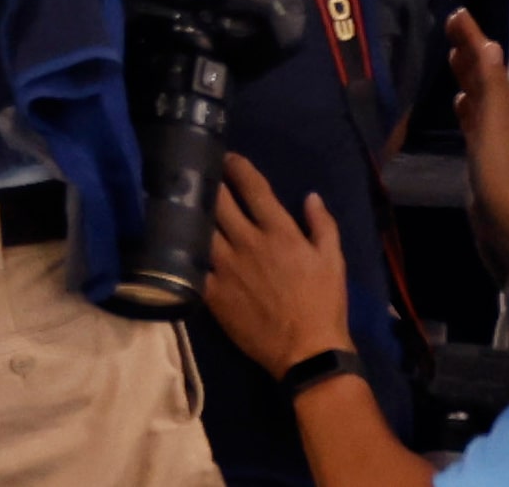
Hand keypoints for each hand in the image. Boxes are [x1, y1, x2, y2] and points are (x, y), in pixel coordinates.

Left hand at [204, 153, 352, 379]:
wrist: (307, 352)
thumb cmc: (324, 304)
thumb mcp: (333, 260)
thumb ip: (322, 224)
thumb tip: (310, 196)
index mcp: (279, 232)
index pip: (253, 189)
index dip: (238, 168)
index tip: (227, 157)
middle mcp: (248, 243)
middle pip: (220, 202)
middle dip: (209, 182)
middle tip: (198, 170)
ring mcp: (226, 267)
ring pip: (201, 228)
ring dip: (193, 211)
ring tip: (182, 199)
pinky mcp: (213, 292)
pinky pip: (192, 265)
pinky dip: (184, 251)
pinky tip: (175, 240)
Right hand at [447, 10, 508, 229]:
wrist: (501, 211)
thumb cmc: (497, 160)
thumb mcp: (493, 115)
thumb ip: (491, 81)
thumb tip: (490, 44)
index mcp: (504, 99)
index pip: (485, 59)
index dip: (472, 37)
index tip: (458, 14)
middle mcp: (500, 110)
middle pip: (482, 72)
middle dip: (468, 49)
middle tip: (451, 26)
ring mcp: (490, 130)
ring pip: (477, 92)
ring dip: (466, 74)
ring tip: (452, 56)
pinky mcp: (480, 148)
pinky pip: (471, 116)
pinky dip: (464, 103)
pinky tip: (458, 102)